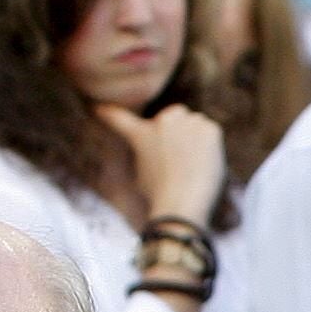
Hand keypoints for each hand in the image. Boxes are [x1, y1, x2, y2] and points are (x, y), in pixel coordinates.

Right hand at [96, 102, 227, 227]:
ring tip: (194, 165)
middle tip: (183, 155)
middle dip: (179, 128)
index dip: (108, 114)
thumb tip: (156, 155)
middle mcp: (162, 121)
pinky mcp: (209, 129)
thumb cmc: (161, 197)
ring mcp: (187, 122)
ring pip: (196, 123)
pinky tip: (205, 163)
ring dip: (196, 137)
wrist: (182, 203)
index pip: (120, 119)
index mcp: (140, 135)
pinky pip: (211, 131)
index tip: (98, 109)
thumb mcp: (142, 177)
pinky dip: (212, 146)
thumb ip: (146, 156)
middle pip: (175, 114)